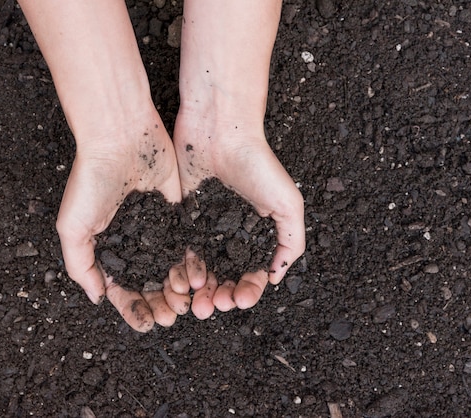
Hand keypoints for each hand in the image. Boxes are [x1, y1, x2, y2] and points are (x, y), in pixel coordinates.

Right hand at [56, 113, 181, 331]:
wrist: (121, 139)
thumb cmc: (91, 181)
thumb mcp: (72, 227)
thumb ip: (80, 265)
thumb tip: (97, 297)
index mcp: (107, 248)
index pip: (121, 288)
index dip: (132, 308)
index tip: (145, 323)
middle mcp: (133, 242)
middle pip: (149, 283)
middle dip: (159, 304)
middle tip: (170, 316)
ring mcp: (157, 229)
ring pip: (170, 269)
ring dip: (177, 291)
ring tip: (185, 303)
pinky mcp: (178, 215)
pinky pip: (187, 246)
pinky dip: (191, 265)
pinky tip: (196, 280)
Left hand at [163, 0, 303, 316]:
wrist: (219, 131)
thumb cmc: (258, 164)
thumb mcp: (288, 204)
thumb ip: (291, 241)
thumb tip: (277, 276)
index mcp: (255, 234)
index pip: (252, 273)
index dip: (248, 291)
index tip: (240, 300)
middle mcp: (230, 234)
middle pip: (225, 276)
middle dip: (220, 296)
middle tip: (212, 308)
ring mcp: (205, 227)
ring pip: (201, 269)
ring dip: (200, 291)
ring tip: (195, 304)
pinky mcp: (181, 218)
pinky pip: (180, 250)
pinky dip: (181, 270)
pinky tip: (180, 284)